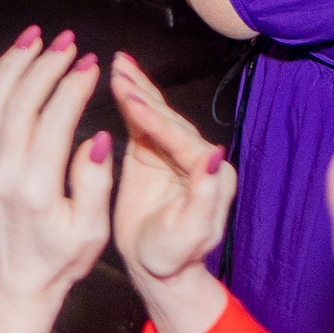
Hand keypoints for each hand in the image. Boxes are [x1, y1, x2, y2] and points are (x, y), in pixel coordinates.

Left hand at [0, 29, 110, 309]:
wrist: (12, 283)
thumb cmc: (58, 260)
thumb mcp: (92, 231)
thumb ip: (94, 181)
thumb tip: (95, 136)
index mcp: (35, 187)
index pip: (55, 118)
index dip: (73, 85)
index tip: (91, 64)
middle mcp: (2, 172)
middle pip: (21, 100)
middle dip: (46, 64)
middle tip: (68, 41)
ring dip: (12, 65)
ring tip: (34, 38)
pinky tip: (6, 70)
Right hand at [107, 55, 233, 332]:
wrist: (157, 268)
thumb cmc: (173, 257)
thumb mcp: (191, 233)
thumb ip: (206, 195)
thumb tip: (215, 155)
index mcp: (212, 175)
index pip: (181, 140)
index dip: (155, 120)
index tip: (130, 101)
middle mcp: (198, 158)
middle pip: (169, 119)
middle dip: (143, 95)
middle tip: (118, 72)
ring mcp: (174, 153)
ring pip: (156, 114)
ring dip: (137, 88)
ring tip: (118, 63)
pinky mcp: (153, 152)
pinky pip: (141, 122)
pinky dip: (131, 98)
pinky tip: (120, 77)